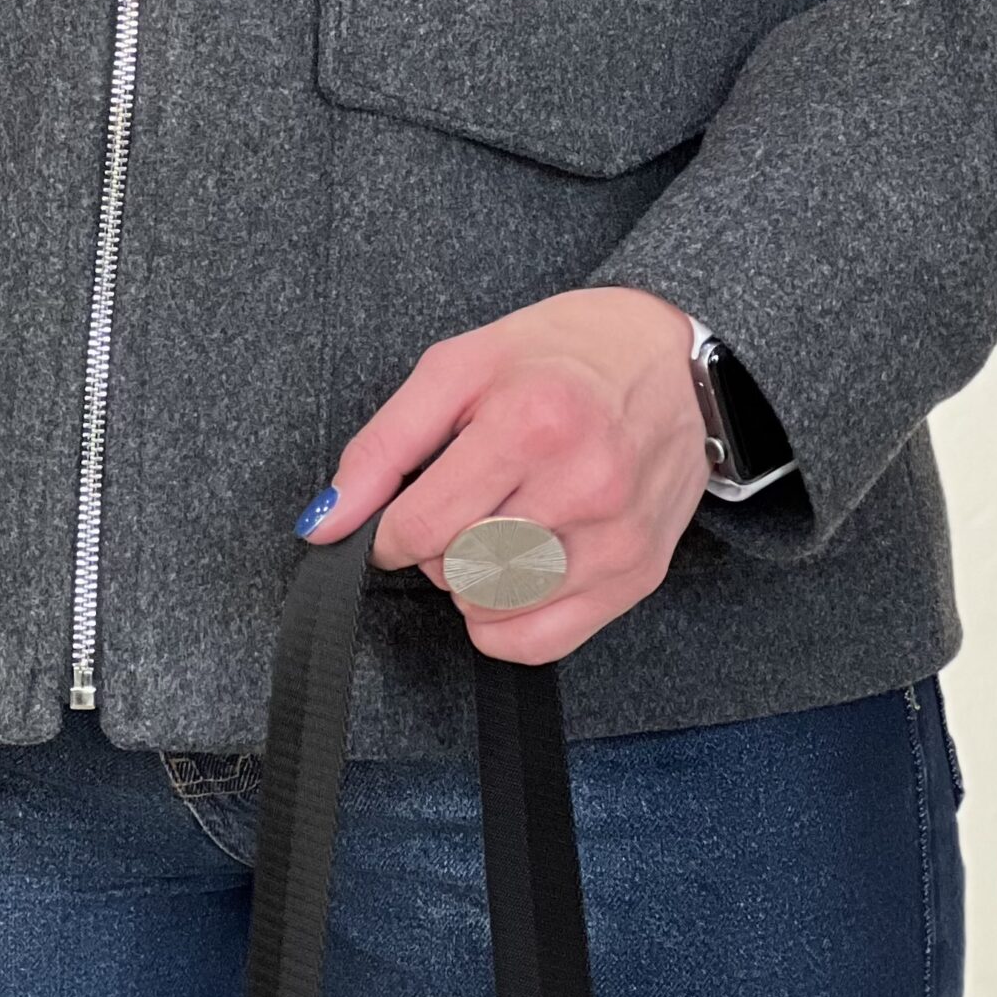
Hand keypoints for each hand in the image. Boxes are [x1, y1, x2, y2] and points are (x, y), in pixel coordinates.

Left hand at [299, 288, 711, 664]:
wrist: (672, 359)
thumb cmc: (561, 353)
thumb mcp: (459, 367)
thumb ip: (383, 446)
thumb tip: (323, 522)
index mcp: (531, 422)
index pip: (419, 528)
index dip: (388, 529)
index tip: (400, 512)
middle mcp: (582, 486)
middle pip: (455, 570)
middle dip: (435, 545)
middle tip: (461, 499)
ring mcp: (616, 538)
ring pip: (494, 610)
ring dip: (471, 581)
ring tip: (495, 524)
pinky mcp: (640, 574)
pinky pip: (542, 643)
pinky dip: (506, 622)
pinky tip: (515, 571)